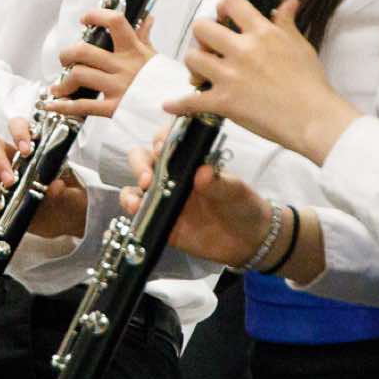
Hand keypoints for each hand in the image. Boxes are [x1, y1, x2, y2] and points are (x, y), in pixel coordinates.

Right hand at [0, 118, 88, 239]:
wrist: (65, 217)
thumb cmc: (65, 195)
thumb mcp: (67, 191)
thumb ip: (60, 187)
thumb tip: (55, 186)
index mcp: (27, 149)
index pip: (17, 126)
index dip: (19, 132)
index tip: (26, 150)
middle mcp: (9, 160)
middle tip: (10, 181)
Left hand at [43, 9, 155, 119]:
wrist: (176, 107)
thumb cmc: (164, 81)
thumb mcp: (154, 56)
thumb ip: (144, 37)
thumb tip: (147, 19)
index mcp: (133, 50)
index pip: (114, 22)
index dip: (96, 16)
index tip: (84, 19)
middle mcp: (123, 66)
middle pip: (84, 51)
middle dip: (67, 54)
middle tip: (65, 59)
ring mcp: (118, 87)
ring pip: (79, 75)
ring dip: (64, 82)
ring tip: (60, 86)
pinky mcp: (114, 108)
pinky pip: (83, 105)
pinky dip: (64, 106)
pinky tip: (54, 104)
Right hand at [120, 133, 274, 267]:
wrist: (247, 240)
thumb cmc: (242, 204)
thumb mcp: (235, 190)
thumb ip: (218, 183)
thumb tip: (202, 173)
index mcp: (190, 160)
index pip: (168, 140)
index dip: (161, 138)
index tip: (162, 147)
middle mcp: (172, 175)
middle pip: (143, 158)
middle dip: (139, 164)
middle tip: (148, 178)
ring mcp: (164, 198)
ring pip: (134, 186)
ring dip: (131, 190)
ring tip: (137, 201)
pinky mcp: (160, 220)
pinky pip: (138, 212)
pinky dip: (131, 209)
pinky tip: (136, 211)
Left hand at [173, 0, 357, 164]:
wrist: (314, 118)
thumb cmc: (310, 84)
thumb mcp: (299, 46)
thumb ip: (286, 22)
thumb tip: (289, 2)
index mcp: (261, 33)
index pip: (231, 3)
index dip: (222, 6)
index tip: (222, 15)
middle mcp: (242, 50)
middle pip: (202, 28)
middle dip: (202, 36)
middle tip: (210, 47)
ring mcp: (230, 76)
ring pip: (192, 58)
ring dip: (194, 65)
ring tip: (202, 73)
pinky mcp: (225, 102)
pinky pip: (192, 101)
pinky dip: (178, 104)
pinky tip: (170, 105)